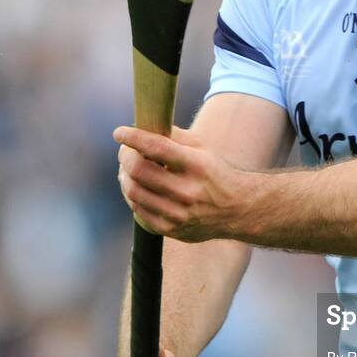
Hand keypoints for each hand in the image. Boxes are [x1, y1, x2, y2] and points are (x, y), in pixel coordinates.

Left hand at [115, 124, 243, 242]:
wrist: (236, 209)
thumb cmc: (214, 172)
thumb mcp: (202, 149)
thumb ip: (173, 136)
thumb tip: (141, 127)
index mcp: (196, 165)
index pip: (156, 147)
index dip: (133, 138)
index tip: (120, 133)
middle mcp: (187, 191)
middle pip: (138, 170)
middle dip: (125, 157)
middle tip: (125, 151)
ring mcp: (178, 213)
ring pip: (133, 192)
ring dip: (124, 176)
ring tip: (128, 170)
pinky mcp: (171, 229)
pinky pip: (138, 211)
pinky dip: (133, 196)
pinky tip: (139, 188)